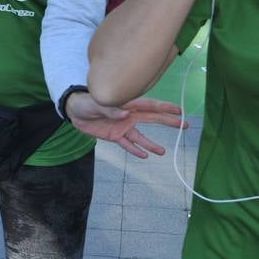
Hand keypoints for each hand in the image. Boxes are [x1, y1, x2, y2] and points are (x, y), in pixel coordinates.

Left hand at [66, 93, 183, 157]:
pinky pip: (127, 144)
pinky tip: (144, 155)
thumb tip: (126, 113)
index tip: (180, 111)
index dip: (165, 107)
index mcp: (127, 104)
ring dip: (151, 144)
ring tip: (163, 151)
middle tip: (184, 126)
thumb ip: (111, 109)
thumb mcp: (96, 104)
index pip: (149, 105)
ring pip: (141, 136)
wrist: (74, 112)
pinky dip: (135, 150)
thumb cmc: (86, 102)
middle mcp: (128, 115)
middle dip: (168, 122)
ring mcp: (122, 126)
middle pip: (152, 119)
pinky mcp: (115, 136)